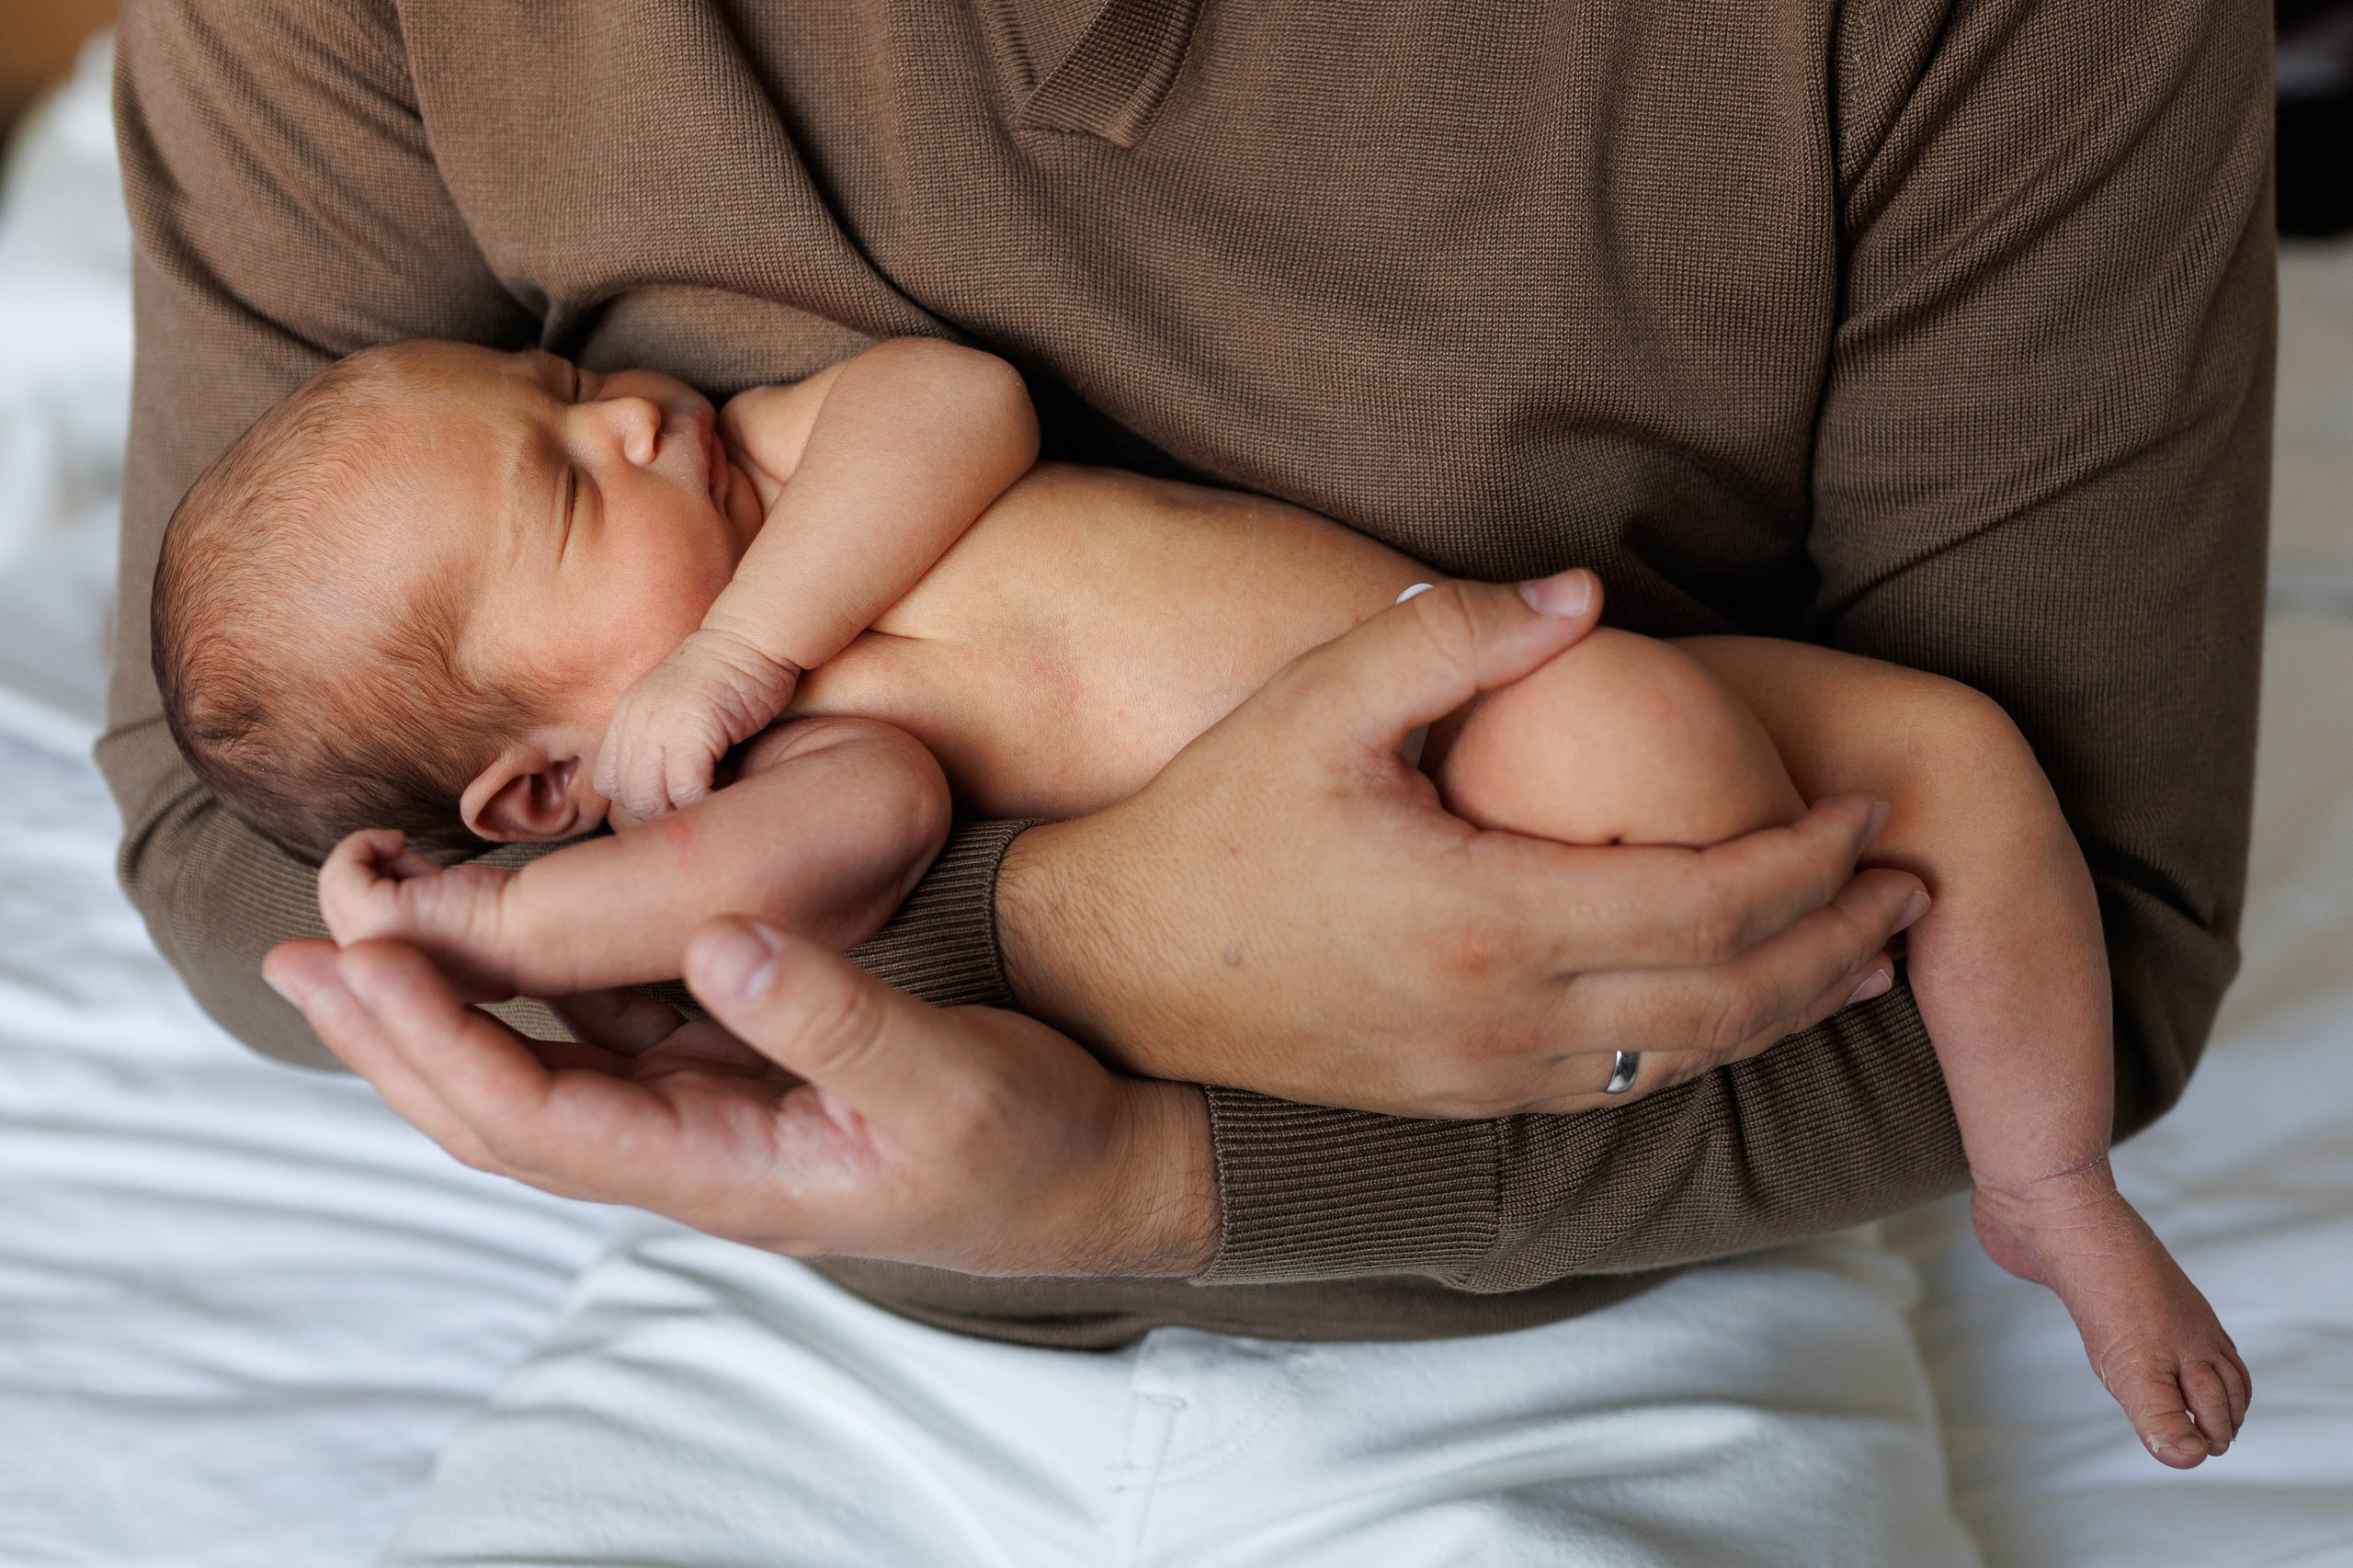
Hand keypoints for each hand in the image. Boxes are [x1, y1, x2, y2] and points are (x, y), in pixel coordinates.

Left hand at [260, 922, 1218, 1275]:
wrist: (1089, 1175)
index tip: (362, 961)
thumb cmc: (1030, 1143)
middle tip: (299, 953)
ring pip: (535, 1077)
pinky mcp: (732, 1074)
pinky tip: (494, 938)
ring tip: (355, 943)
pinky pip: (598, 1039)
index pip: (538, 1121)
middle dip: (392, 1041)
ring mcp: (704, 1116)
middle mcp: (689, 1152)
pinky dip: (529, 993)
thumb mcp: (952, 1081)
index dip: (440, 1045)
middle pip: (497, 1115)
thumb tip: (715, 941)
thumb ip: (836, 1018)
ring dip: (440, 1019)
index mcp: (722, 1171)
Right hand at [317, 828, 521, 999]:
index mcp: (385, 986)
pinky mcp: (373, 916)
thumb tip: (387, 860)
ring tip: (418, 860)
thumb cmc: (500, 921)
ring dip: (374, 861)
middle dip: (379, 877)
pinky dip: (361, 844)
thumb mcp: (443, 916)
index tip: (425, 883)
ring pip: (338, 889)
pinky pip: (340, 870)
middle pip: (344, 910)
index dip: (383, 897)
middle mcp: (369, 981)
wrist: (532, 932)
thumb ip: (411, 904)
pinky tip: (398, 839)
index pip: (357, 935)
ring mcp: (366, 949)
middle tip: (422, 867)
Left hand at [594, 628, 800, 819]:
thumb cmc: (730, 671)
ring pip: (650, 801)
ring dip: (683, 810)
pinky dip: (705, 801)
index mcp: (628, 716)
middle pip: (627, 796)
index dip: (641, 798)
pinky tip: (728, 783)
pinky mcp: (691, 732)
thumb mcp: (679, 703)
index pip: (608, 781)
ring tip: (713, 792)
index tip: (676, 793)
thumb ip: (663, 734)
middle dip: (664, 811)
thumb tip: (669, 780)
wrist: (752, 636)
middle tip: (699, 799)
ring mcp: (657, 726)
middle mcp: (634, 721)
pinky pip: (686, 792)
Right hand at [998, 569, 1928, 1117]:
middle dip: (1836, 940)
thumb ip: (1453, 631)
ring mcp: (1486, 1077)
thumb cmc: (1209, 827)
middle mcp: (1506, 1017)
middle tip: (1913, 889)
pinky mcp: (1460, 1100)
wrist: (1111, 976)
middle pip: (1728, 998)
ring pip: (1686, 1059)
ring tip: (1864, 962)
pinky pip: (1621, 1089)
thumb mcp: (1316, 703)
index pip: (1706, 900)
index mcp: (1489, 915)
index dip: (1807, 859)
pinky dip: (1706, 1051)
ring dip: (1790, 1009)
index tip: (1864, 806)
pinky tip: (1737, 1017)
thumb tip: (1585, 592)